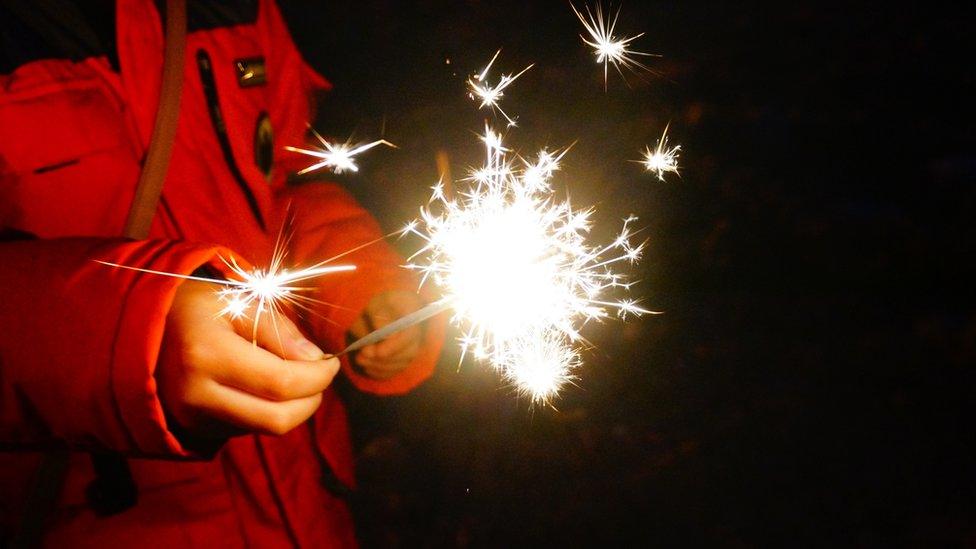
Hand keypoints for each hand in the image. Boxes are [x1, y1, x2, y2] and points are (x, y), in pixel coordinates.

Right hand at [157, 280, 339, 439]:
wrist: (137, 329)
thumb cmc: (194, 307)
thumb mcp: (237, 300)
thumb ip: (278, 329)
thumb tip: (316, 359)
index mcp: (207, 354)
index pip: (281, 382)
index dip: (317, 377)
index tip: (332, 362)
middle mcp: (198, 393)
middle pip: (278, 418)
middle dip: (311, 400)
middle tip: (321, 375)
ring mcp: (194, 416)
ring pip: (265, 428)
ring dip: (293, 407)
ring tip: (296, 375)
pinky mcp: (195, 428)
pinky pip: (248, 428)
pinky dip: (268, 410)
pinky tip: (265, 385)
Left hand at [348, 291, 424, 379]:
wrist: (392, 310)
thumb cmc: (383, 304)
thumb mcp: (378, 302)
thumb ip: (378, 314)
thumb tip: (381, 328)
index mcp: (413, 317)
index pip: (409, 335)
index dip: (393, 346)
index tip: (377, 351)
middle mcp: (418, 336)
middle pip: (406, 354)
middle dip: (382, 359)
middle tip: (361, 356)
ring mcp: (413, 350)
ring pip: (400, 365)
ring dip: (378, 366)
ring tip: (360, 359)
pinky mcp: (404, 360)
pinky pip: (395, 371)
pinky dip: (380, 372)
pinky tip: (367, 367)